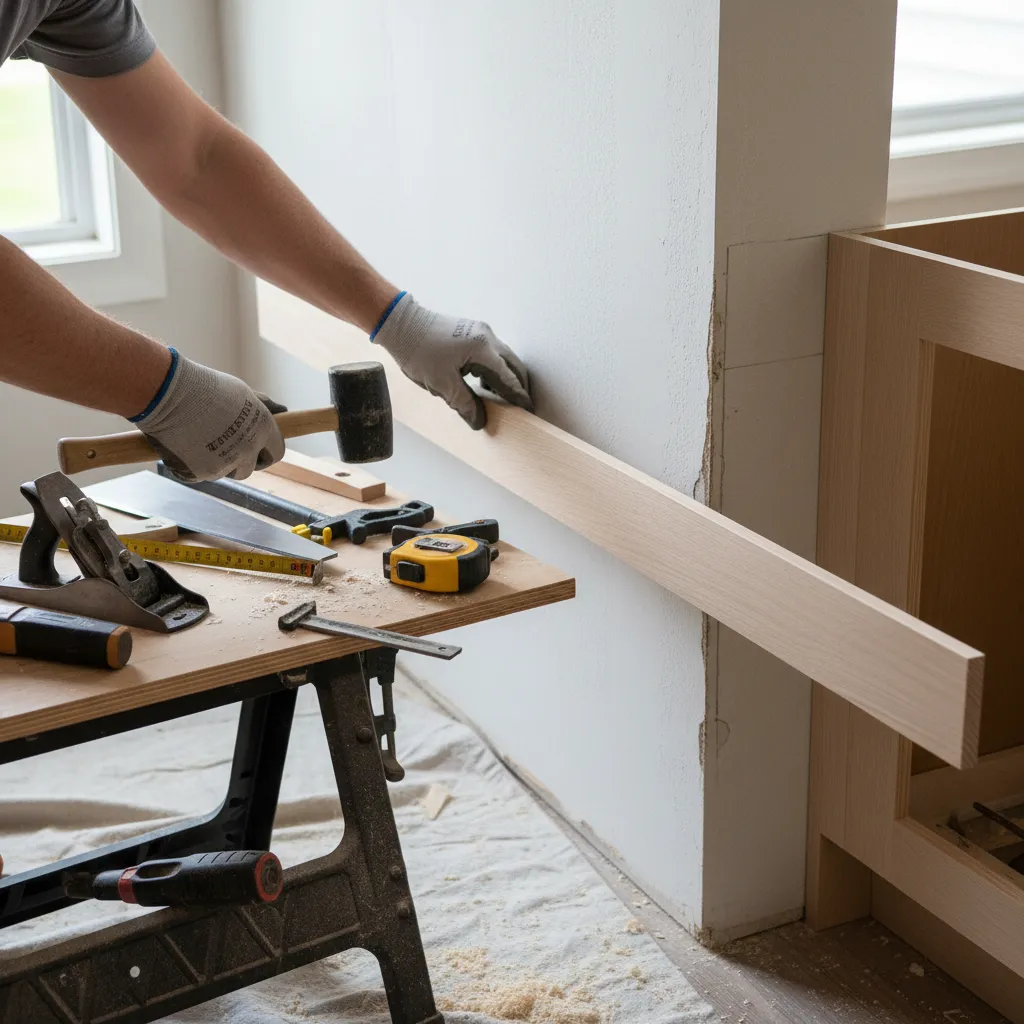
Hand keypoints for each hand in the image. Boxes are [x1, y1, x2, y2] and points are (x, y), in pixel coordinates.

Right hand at [131, 350, 284, 480]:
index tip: (255, 449)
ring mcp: (224, 464)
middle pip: (249, 468)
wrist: (167, 392)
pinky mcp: (201, 474)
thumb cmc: (204, 387)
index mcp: (263, 429)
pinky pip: (200, 475)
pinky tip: (183, 444)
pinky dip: (192, 465)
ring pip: (225, 472)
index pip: (276, 451)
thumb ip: (262, 406)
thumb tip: (283, 411)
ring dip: (216, 462)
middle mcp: (248, 450)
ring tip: (199, 439)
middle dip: (239, 461)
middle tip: (222, 446)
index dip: (265, 451)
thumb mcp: (240, 392)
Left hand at [372, 294, 532, 428]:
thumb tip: (479, 421)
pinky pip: (492, 352)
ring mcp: (480, 331)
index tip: (527, 409)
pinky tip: (487, 383)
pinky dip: (495, 369)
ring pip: (504, 358)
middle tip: (521, 405)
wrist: (401, 324)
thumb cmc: (419, 351)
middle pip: (513, 365)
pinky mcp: (472, 331)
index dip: (518, 396)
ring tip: (503, 398)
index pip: (508, 378)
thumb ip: (464, 404)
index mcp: (482, 349)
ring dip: (506, 377)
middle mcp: (487, 337)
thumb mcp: (442, 384)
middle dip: (519, 386)